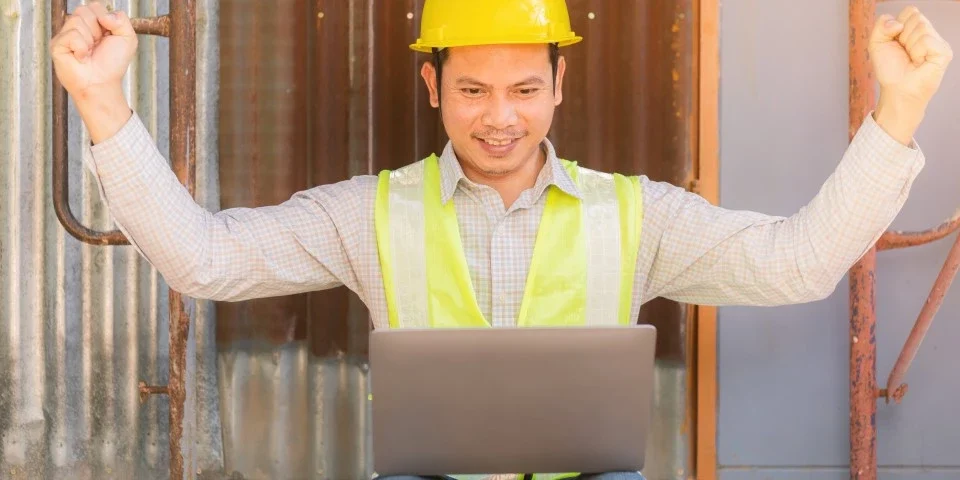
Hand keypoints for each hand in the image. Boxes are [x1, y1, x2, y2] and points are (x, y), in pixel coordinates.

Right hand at [50, 1, 137, 100]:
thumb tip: (104, 15)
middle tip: (97, 45)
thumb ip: (121, 19)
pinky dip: (81, 47)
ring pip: (77, 20)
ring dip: (89, 39)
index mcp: (93, 23)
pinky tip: (81, 57)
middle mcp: (78, 27)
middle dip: (97, 29)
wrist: (102, 83)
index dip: (105, 19)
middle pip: (84, 10)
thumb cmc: (112, 64)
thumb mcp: (128, 38)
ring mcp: (66, 35)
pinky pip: (71, 35)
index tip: (108, 36)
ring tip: (89, 52)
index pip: (95, 6)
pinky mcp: (57, 44)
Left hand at [869, 7, 952, 143]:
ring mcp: (938, 42)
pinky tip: (919, 62)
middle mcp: (928, 33)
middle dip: (902, 36)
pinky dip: (917, 52)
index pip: (910, 11)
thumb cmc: (890, 69)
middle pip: (916, 16)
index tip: (896, 42)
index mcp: (915, 29)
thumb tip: (898, 23)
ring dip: (909, 45)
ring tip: (911, 59)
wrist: (896, 89)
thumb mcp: (877, 43)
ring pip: (921, 27)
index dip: (897, 25)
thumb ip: (882, 25)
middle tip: (904, 53)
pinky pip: (926, 40)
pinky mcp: (944, 52)